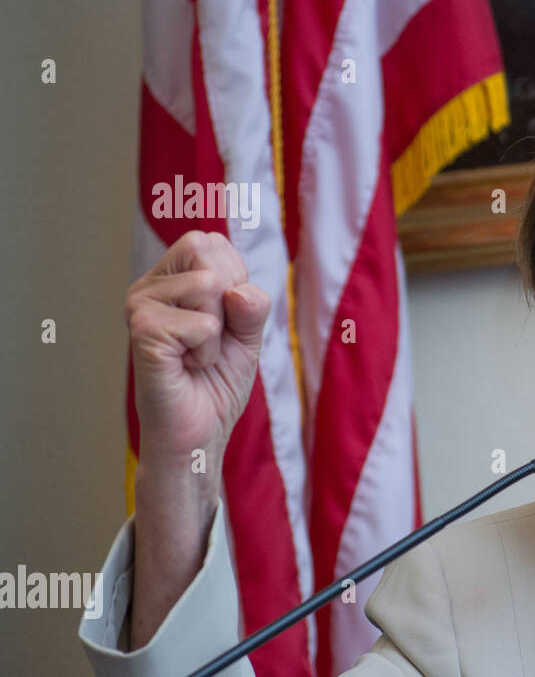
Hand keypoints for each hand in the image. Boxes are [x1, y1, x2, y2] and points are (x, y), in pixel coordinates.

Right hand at [126, 230, 269, 467]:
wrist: (197, 433)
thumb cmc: (216, 383)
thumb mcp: (247, 335)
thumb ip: (251, 304)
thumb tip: (238, 291)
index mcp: (169, 277)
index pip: (213, 244)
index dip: (235, 280)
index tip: (221, 321)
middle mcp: (149, 285)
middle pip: (210, 253)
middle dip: (229, 301)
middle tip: (209, 339)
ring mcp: (140, 305)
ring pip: (210, 285)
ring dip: (219, 331)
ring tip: (197, 354)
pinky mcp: (142, 330)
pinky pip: (203, 324)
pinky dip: (208, 351)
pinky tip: (186, 367)